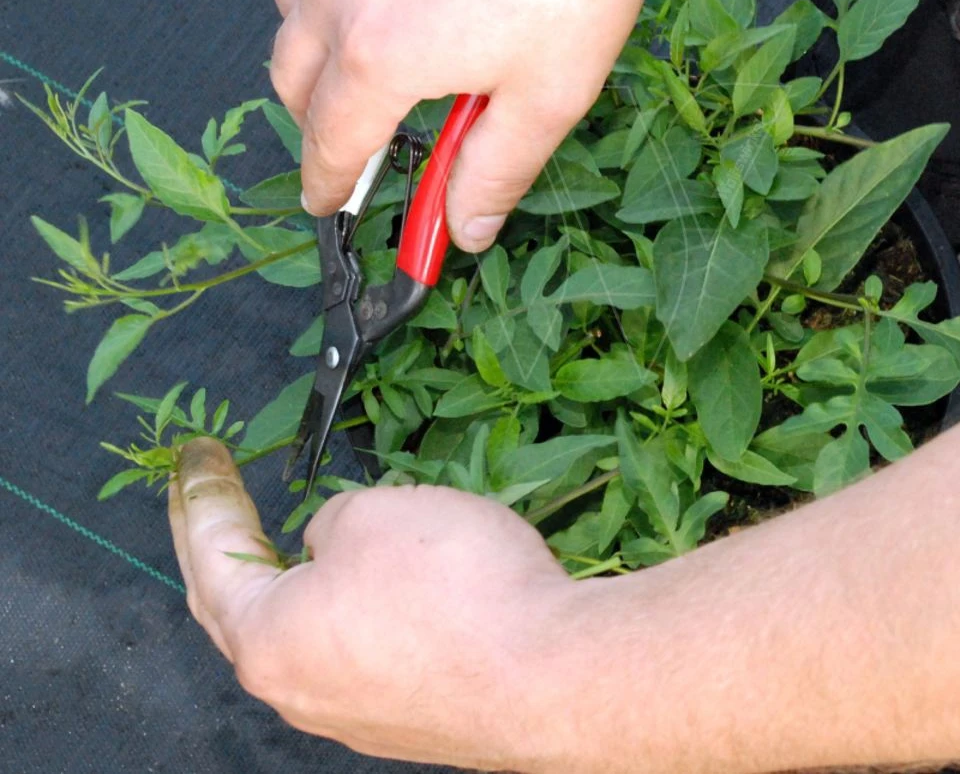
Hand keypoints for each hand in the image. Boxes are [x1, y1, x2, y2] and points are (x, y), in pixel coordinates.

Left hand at [168, 438, 575, 768]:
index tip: (197, 455)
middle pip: (241, 610)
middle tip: (215, 496)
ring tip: (300, 539)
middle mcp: (298, 690)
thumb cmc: (446, 585)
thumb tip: (327, 550)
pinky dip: (352, 610)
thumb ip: (330, 524)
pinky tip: (383, 588)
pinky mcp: (411, 717)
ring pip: (307, 636)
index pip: (212, 556)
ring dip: (297, 583)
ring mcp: (356, 714)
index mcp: (267, 638)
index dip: (201, 495)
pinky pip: (362, 653)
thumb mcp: (370, 515)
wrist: (549, 675)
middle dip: (226, 546)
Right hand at [270, 0, 663, 250]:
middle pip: (292, 76)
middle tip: (356, 137)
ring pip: (292, 1)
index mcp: (378, 58)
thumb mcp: (551, 93)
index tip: (326, 202)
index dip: (328, 184)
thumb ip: (496, 172)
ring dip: (315, 45)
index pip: (330, 143)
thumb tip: (464, 232)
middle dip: (315, 121)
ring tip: (370, 54)